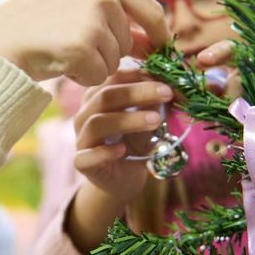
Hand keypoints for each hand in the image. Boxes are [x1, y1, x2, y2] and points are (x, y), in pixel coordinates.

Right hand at [0, 0, 167, 85]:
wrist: (4, 34)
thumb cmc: (45, 21)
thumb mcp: (85, 5)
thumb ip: (121, 18)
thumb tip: (158, 42)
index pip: (152, 11)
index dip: (158, 36)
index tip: (159, 51)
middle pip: (129, 42)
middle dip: (109, 53)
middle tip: (75, 44)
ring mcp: (94, 19)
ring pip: (115, 61)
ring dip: (94, 65)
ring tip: (64, 49)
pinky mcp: (82, 47)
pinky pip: (98, 76)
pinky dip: (82, 77)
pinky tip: (60, 61)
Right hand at [62, 68, 172, 254]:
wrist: (123, 178)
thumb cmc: (134, 143)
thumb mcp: (148, 119)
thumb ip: (155, 102)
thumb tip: (174, 83)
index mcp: (97, 97)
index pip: (113, 77)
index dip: (139, 76)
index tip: (166, 79)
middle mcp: (84, 114)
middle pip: (105, 96)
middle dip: (138, 93)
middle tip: (167, 93)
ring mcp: (81, 139)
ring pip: (97, 123)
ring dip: (128, 119)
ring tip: (156, 120)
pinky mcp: (81, 163)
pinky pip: (86, 156)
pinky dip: (105, 152)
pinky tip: (124, 150)